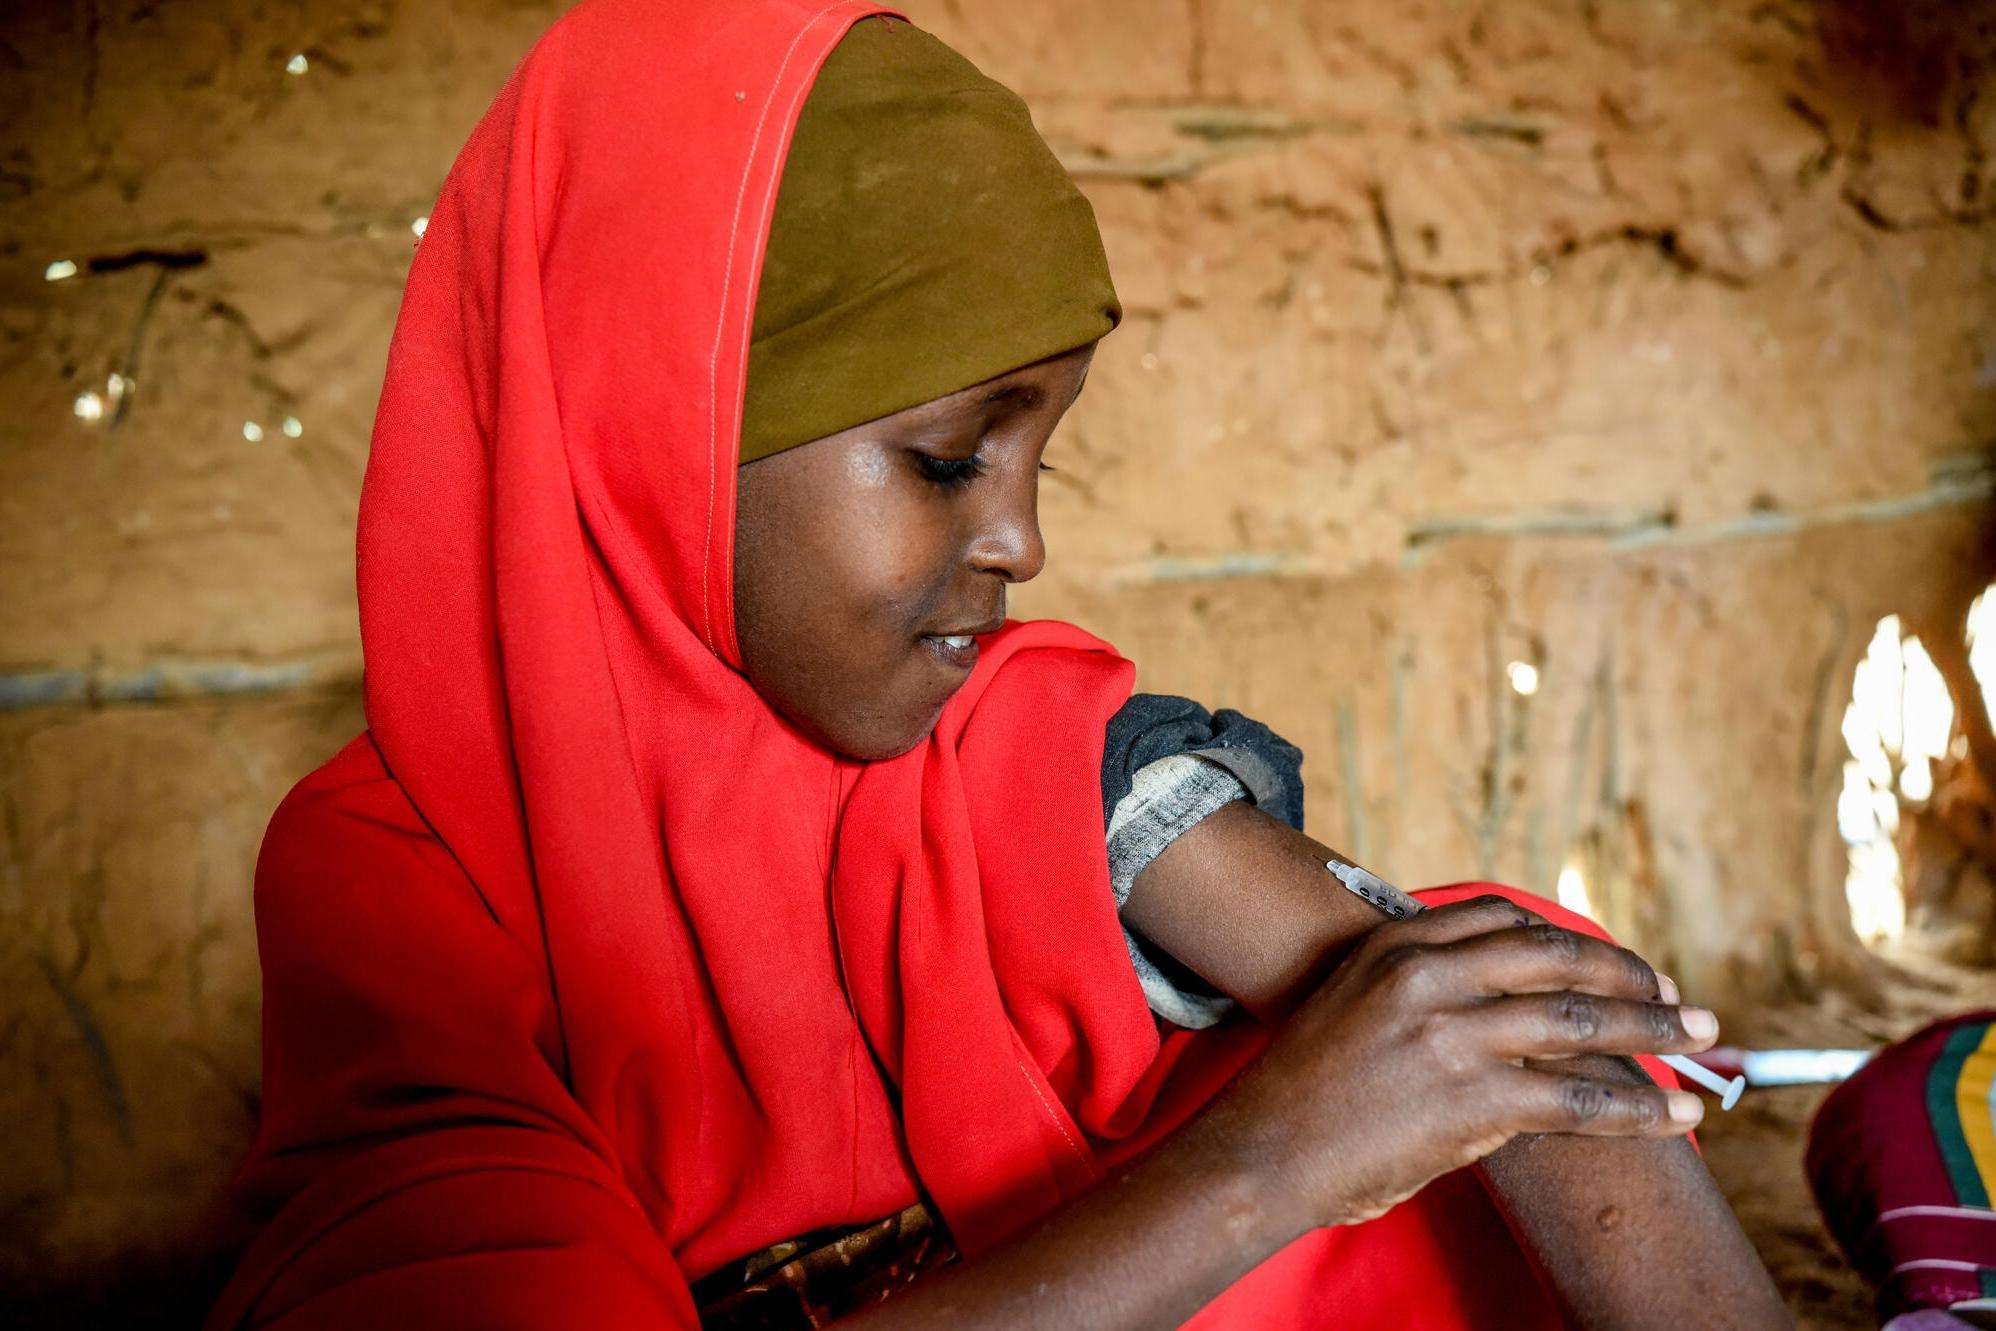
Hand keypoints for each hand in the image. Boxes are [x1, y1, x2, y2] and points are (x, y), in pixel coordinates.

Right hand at [1194, 894, 1714, 1231]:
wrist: (1263, 1149)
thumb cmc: (1305, 1088)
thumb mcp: (1353, 1002)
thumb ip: (1419, 988)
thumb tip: (1495, 1004)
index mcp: (1398, 944)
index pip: (1508, 921)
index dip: (1572, 942)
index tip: (1610, 964)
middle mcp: (1431, 975)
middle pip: (1558, 959)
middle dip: (1632, 979)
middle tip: (1681, 999)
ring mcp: (1453, 1033)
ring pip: (1581, 1023)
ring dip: (1655, 1033)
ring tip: (1702, 1043)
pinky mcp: (1472, 1097)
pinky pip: (1578, 1100)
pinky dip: (1640, 1108)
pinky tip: (1678, 1114)